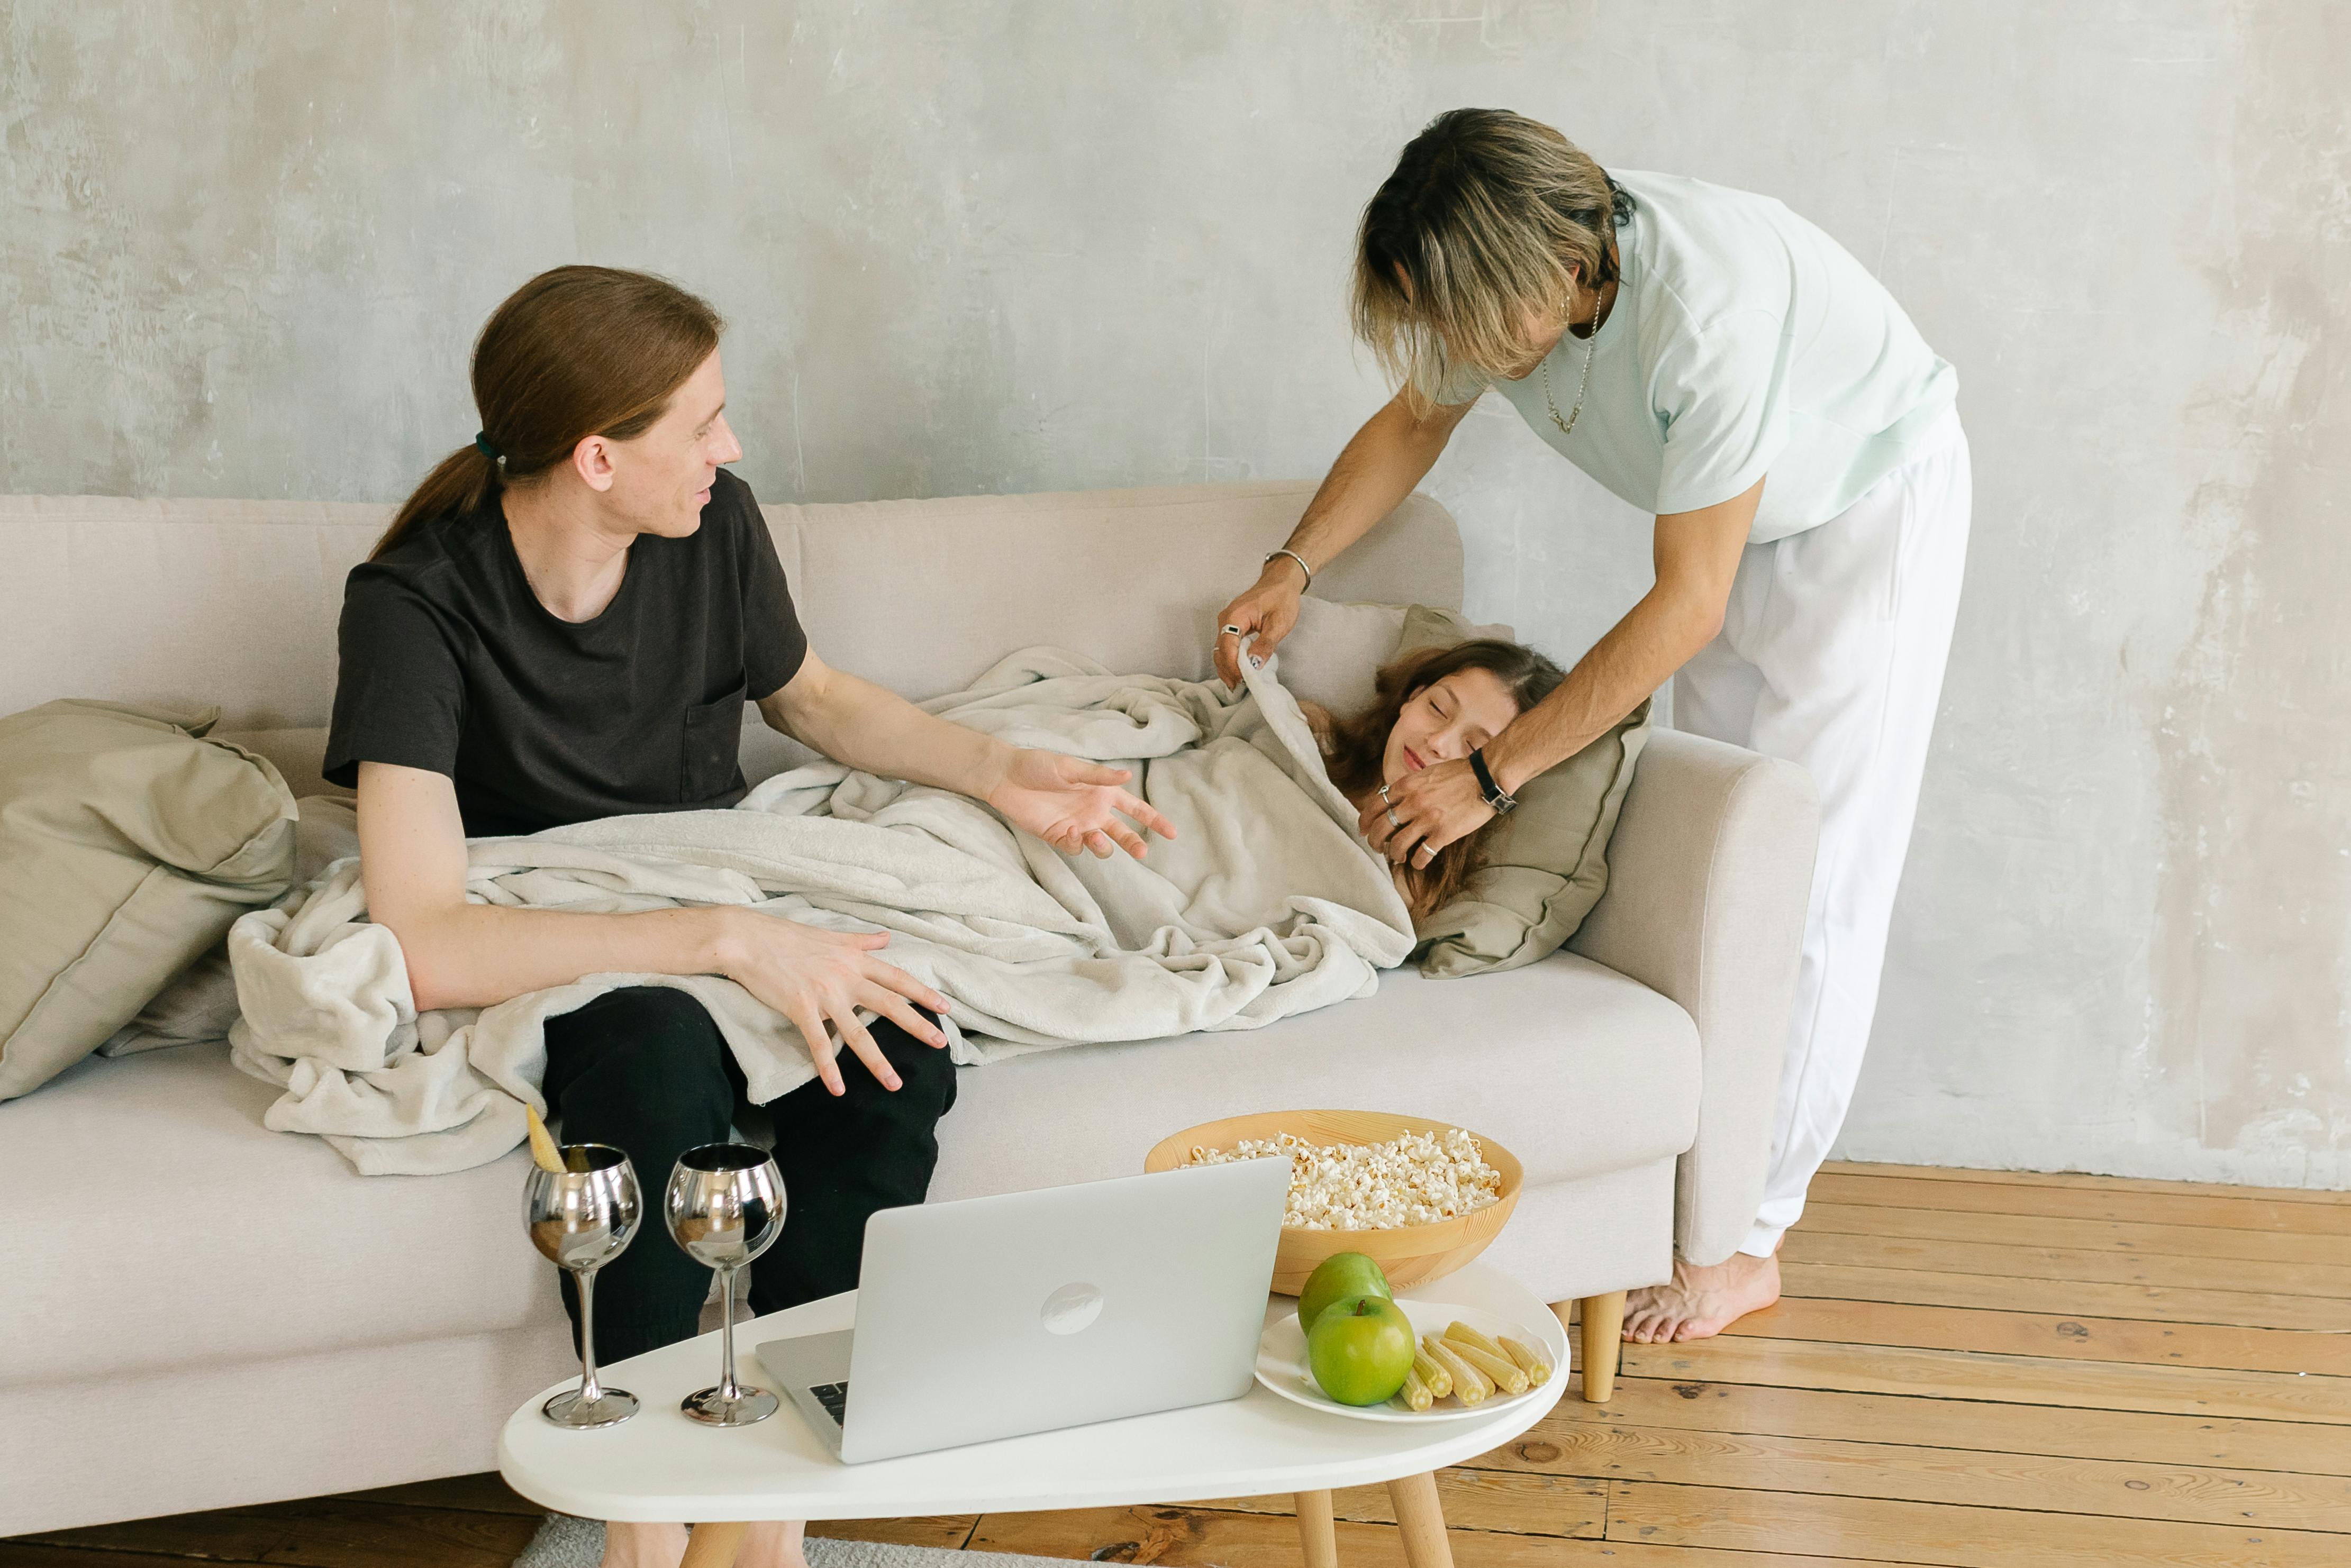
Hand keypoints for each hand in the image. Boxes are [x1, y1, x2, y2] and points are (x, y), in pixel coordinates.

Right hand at [712, 908, 950, 1095]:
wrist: (748, 939)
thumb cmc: (787, 936)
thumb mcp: (831, 935)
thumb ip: (861, 941)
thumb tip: (886, 937)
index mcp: (854, 960)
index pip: (897, 978)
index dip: (922, 993)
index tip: (945, 1007)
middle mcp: (846, 977)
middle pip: (889, 1004)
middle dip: (917, 1025)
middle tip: (940, 1044)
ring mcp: (824, 995)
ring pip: (858, 1033)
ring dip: (878, 1061)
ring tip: (895, 1083)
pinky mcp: (801, 1008)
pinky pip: (818, 1043)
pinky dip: (828, 1069)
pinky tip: (837, 1090)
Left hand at [986, 748, 1177, 859]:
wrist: (1005, 777)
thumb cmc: (1038, 765)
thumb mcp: (1070, 767)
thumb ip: (1098, 776)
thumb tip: (1128, 776)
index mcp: (1102, 792)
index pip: (1135, 808)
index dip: (1154, 820)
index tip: (1172, 833)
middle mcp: (1094, 811)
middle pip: (1123, 832)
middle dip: (1134, 843)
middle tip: (1142, 852)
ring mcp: (1077, 825)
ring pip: (1101, 845)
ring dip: (1103, 846)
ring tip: (1096, 839)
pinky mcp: (1058, 836)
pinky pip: (1075, 847)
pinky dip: (1075, 844)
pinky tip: (1067, 833)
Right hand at [1213, 565, 1304, 687]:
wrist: (1281, 582)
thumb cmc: (1281, 598)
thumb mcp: (1278, 623)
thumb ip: (1265, 644)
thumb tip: (1254, 665)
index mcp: (1235, 617)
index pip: (1227, 647)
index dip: (1233, 666)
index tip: (1243, 680)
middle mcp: (1225, 619)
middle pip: (1220, 651)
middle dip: (1228, 670)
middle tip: (1240, 686)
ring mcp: (1226, 622)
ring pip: (1220, 650)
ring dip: (1227, 667)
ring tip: (1238, 683)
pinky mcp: (1231, 626)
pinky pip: (1226, 646)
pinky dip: (1230, 660)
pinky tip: (1238, 671)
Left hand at [1358, 758, 1493, 866]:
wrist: (1486, 777)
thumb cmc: (1460, 773)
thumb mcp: (1428, 773)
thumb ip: (1411, 787)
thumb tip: (1397, 800)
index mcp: (1407, 785)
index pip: (1375, 805)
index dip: (1365, 821)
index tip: (1364, 830)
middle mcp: (1413, 802)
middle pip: (1381, 828)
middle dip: (1375, 842)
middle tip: (1378, 848)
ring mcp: (1427, 819)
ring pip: (1397, 845)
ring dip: (1394, 854)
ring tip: (1399, 857)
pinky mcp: (1443, 834)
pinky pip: (1422, 855)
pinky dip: (1417, 862)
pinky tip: (1419, 862)